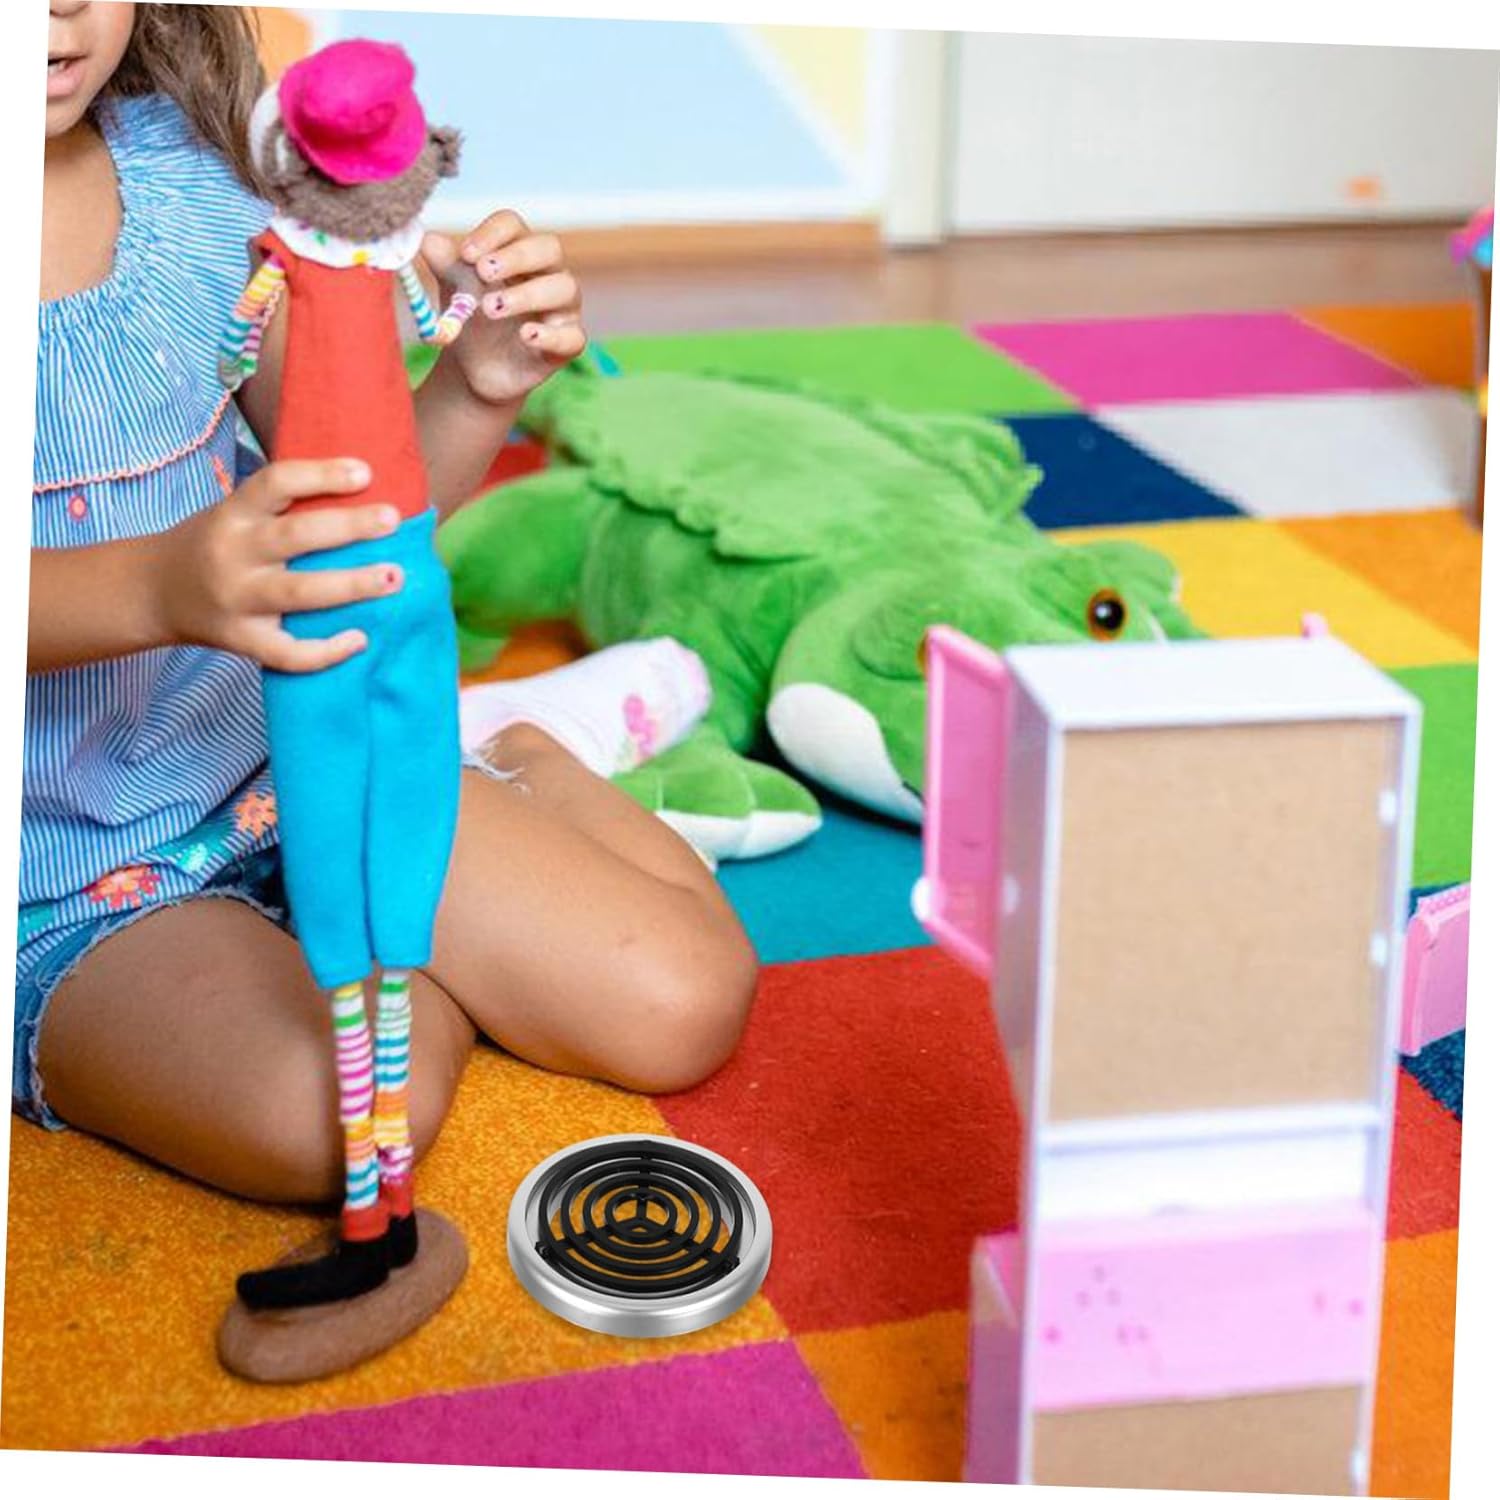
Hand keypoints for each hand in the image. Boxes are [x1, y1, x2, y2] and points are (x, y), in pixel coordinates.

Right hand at [157, 458, 404, 671]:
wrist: (151, 593)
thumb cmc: (213, 545)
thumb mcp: (235, 513)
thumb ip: (284, 507)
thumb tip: (364, 493)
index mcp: (234, 513)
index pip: (277, 483)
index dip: (321, 475)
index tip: (366, 472)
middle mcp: (233, 553)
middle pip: (296, 536)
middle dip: (349, 527)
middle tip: (393, 519)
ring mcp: (237, 600)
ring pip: (299, 594)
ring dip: (351, 585)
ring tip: (394, 577)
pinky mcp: (242, 640)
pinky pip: (288, 652)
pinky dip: (326, 651)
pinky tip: (360, 639)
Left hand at [422, 211, 586, 405]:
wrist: (475, 369)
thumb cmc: (472, 319)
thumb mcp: (454, 289)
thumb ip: (443, 263)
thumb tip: (427, 240)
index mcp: (518, 251)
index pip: (514, 226)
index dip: (492, 234)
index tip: (465, 253)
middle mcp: (548, 273)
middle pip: (548, 248)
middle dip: (516, 257)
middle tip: (483, 272)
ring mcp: (562, 308)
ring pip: (564, 288)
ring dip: (527, 295)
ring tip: (491, 308)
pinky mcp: (568, 343)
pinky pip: (572, 336)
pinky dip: (550, 334)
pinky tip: (526, 335)